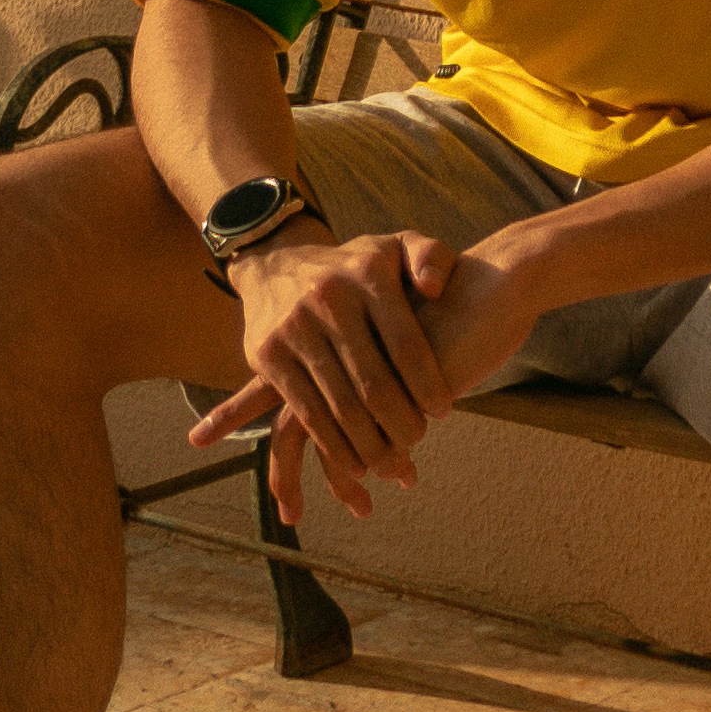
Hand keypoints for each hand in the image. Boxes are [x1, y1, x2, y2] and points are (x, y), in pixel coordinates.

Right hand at [188, 229, 456, 519]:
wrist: (277, 263)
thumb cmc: (355, 266)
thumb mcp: (396, 246)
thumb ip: (431, 257)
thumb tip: (434, 291)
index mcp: (368, 274)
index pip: (406, 343)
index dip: (428, 384)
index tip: (442, 411)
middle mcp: (329, 298)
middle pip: (374, 383)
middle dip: (400, 424)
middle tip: (416, 441)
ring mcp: (295, 327)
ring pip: (340, 405)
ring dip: (369, 446)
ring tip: (391, 464)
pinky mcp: (268, 354)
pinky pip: (306, 412)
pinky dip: (332, 446)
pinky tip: (354, 466)